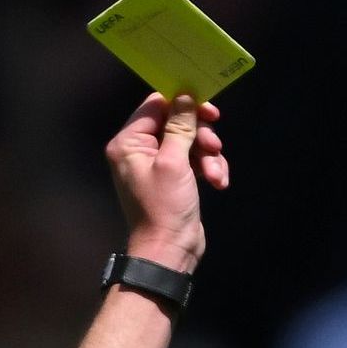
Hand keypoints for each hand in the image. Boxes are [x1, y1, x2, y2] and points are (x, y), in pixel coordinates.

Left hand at [101, 92, 229, 271]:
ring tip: (215, 174)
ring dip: (208, 155)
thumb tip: (185, 96)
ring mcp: (157, 165)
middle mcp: (139, 150)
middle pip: (176, 122)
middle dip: (200, 135)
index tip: (208, 111)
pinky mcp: (174, 178)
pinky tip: (218, 182)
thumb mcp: (174, 162)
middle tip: (215, 145)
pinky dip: (209, 168)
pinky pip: (194, 160)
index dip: (183, 104)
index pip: (155, 106)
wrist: (169, 252)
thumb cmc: (165, 207)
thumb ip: (179, 126)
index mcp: (128, 143)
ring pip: (190, 141)